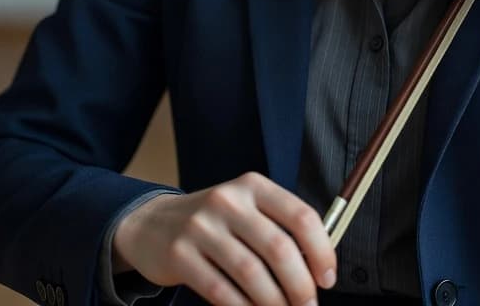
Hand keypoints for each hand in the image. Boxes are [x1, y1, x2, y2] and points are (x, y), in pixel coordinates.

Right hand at [112, 172, 336, 305]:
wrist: (152, 223)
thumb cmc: (214, 220)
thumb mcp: (246, 208)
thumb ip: (279, 226)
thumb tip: (317, 265)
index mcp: (254, 186)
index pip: (300, 216)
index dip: (321, 250)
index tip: (327, 278)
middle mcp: (229, 201)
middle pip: (279, 248)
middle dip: (300, 285)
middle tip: (308, 304)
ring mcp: (202, 227)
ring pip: (251, 273)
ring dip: (273, 302)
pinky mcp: (180, 255)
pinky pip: (220, 290)